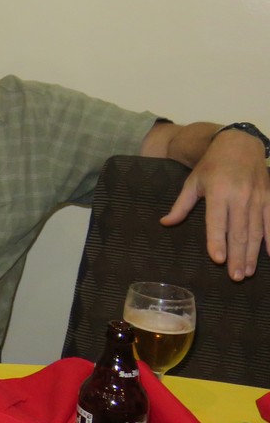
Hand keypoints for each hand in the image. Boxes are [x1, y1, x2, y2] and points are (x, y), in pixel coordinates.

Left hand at [162, 129, 269, 279]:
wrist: (238, 144)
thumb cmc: (211, 166)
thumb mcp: (193, 182)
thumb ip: (181, 205)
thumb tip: (165, 222)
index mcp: (218, 192)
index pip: (217, 221)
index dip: (217, 241)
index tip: (218, 260)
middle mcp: (239, 196)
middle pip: (239, 231)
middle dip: (238, 256)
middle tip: (236, 277)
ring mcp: (257, 197)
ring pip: (256, 230)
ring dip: (253, 253)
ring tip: (248, 272)